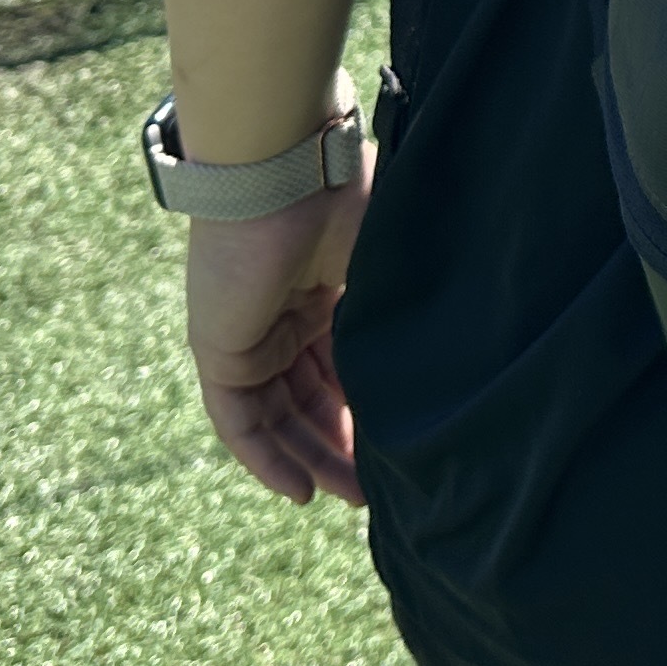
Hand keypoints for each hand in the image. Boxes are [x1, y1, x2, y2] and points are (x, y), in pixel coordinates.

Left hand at [183, 154, 373, 504]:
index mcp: (321, 290)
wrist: (284, 170)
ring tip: (347, 495)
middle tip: (373, 488)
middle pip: (307, 398)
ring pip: (276, 416)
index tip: (397, 445)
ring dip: (309, 459)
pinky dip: (266, 458)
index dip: (365, 407)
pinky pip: (238, 420)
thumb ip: (397, 314)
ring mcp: (246, 336)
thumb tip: (447, 362)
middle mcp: (281, 317)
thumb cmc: (345, 200)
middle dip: (339, 444)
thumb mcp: (383, 270)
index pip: (340, 366)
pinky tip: (299, 491)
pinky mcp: (219, 350)